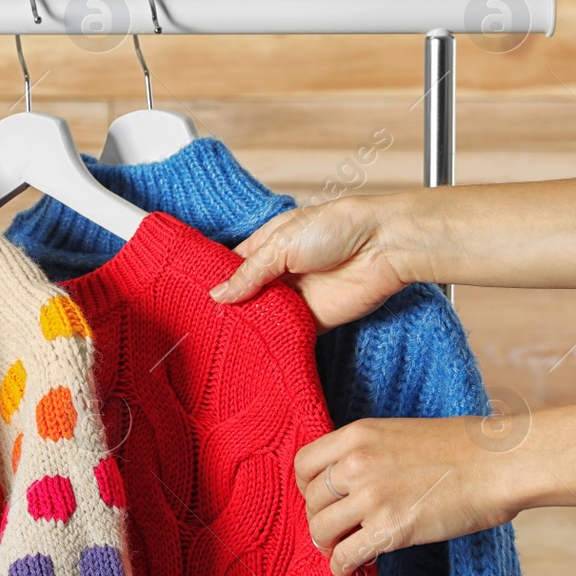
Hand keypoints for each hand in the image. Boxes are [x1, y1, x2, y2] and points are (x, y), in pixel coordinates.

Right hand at [209, 196, 413, 331]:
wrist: (383, 246)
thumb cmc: (336, 227)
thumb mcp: (280, 244)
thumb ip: (249, 273)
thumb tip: (218, 295)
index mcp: (268, 246)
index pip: (233, 267)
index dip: (215, 281)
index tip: (192, 298)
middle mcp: (279, 273)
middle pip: (245, 295)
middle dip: (229, 309)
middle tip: (202, 325)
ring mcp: (295, 298)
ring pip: (262, 317)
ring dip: (247, 327)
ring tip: (219, 340)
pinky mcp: (313, 321)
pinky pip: (287, 334)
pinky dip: (272, 340)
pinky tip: (251, 348)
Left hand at [295, 418, 522, 575]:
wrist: (501, 463)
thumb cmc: (462, 448)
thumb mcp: (400, 434)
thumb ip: (369, 453)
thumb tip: (349, 482)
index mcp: (357, 435)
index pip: (303, 464)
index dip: (308, 488)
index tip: (323, 500)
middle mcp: (356, 463)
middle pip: (311, 500)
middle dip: (320, 519)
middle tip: (337, 531)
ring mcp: (371, 496)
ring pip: (320, 529)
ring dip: (329, 545)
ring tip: (345, 552)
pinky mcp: (390, 529)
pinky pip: (345, 555)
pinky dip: (343, 568)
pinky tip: (355, 571)